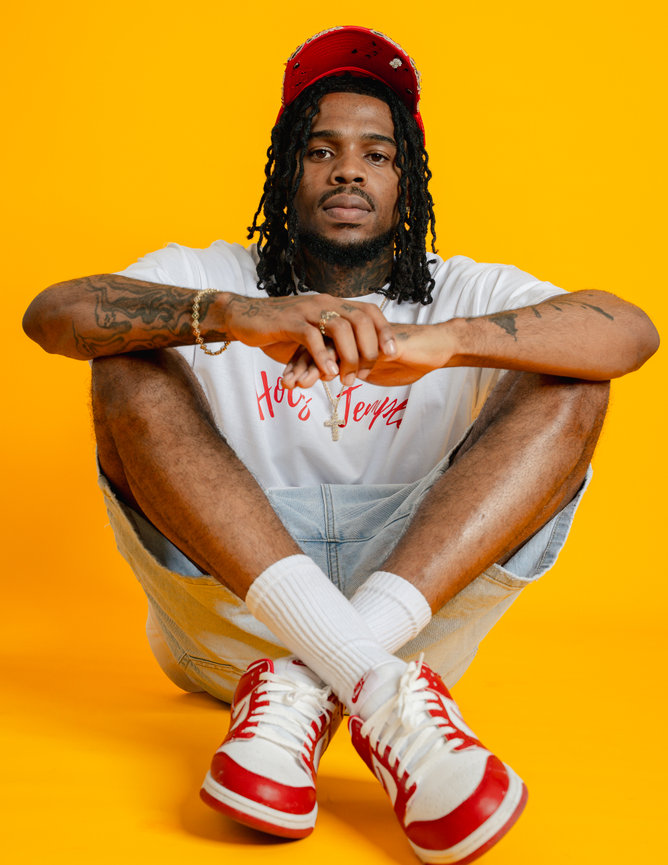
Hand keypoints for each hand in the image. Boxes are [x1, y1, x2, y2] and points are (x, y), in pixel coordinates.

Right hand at [221, 293, 395, 385]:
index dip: (384, 331)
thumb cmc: (281, 329)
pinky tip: (327, 373)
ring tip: (345, 378)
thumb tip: (356, 360)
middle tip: (364, 374)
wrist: (244, 316)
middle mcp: (324, 303)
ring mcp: (307, 311)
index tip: (392, 353)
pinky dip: (322, 357)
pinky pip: (312, 338)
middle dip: (368, 350)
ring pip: (340, 329)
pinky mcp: (289, 322)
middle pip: (360, 321)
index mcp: (333, 304)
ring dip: (348, 357)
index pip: (369, 311)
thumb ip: (332, 341)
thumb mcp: (313, 332)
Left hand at [282, 321, 457, 388]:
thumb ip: (358, 371)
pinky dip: (333, 364)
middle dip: (299, 367)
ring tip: (297, 385)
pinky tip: (324, 378)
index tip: (288, 384)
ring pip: (327, 348)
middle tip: (286, 385)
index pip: (318, 351)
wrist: (434, 349)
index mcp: (349, 339)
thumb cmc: (409, 360)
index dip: (302, 367)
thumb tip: (343, 379)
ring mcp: (360, 333)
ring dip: (310, 368)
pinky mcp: (370, 338)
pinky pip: (347, 350)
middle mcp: (351, 333)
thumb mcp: (377, 370)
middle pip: (316, 347)